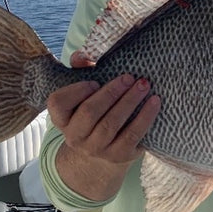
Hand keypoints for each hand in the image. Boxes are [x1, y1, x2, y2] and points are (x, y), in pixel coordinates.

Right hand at [46, 51, 160, 200]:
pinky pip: (132, 135)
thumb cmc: (95, 114)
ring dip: (130, 101)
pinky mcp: (119, 156)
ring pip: (111, 124)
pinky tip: (155, 101)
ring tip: (144, 85)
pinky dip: (145, 117)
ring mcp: (96, 149)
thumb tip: (81, 56)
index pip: (57, 103)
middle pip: (89, 112)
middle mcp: (75, 137)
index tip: (94, 81)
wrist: (103, 155)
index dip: (76, 90)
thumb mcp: (84, 97)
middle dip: (111, 92)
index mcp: (62, 120)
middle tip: (129, 77)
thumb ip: (80, 72)